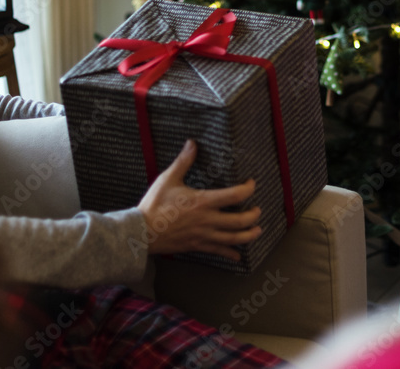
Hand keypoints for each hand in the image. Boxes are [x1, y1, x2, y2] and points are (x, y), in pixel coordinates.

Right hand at [137, 140, 261, 260]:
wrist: (140, 232)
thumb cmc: (154, 205)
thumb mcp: (168, 179)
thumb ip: (183, 161)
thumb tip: (192, 143)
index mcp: (203, 202)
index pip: (235, 195)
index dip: (248, 189)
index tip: (251, 184)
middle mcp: (207, 220)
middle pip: (240, 221)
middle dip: (254, 216)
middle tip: (258, 210)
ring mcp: (204, 235)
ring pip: (234, 239)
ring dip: (249, 235)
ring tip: (257, 230)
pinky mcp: (197, 246)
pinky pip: (218, 251)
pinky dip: (230, 254)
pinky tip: (238, 256)